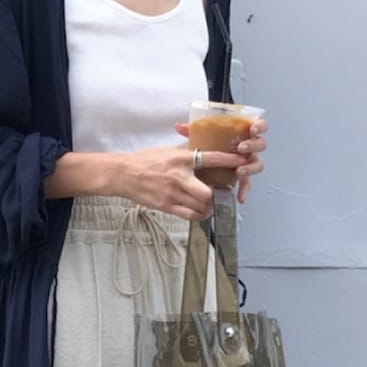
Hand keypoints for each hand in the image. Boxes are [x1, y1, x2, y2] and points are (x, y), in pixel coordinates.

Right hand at [115, 145, 235, 221]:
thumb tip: (203, 152)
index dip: (230, 161)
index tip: (242, 161)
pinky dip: (199, 215)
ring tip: (213, 205)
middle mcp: (179, 176)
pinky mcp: (167, 206)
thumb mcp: (169, 151)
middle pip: (208, 192)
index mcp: (182, 158)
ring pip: (201, 206)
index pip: (212, 159)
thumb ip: (187, 154)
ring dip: (210, 207)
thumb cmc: (145, 161)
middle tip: (223, 193)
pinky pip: (189, 215)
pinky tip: (202, 213)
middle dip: (219, 194)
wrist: (124, 174)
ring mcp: (173, 193)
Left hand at [175, 118, 267, 203]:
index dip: (259, 126)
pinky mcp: (244, 176)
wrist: (212, 158)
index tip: (252, 129)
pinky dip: (244, 190)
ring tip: (240, 171)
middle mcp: (249, 147)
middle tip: (241, 148)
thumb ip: (194, 130)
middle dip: (253, 146)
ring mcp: (248, 162)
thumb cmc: (213, 143)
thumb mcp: (204, 135)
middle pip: (260, 145)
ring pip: (257, 164)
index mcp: (244, 132)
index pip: (259, 126)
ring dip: (250, 168)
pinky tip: (240, 196)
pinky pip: (247, 183)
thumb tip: (179, 126)